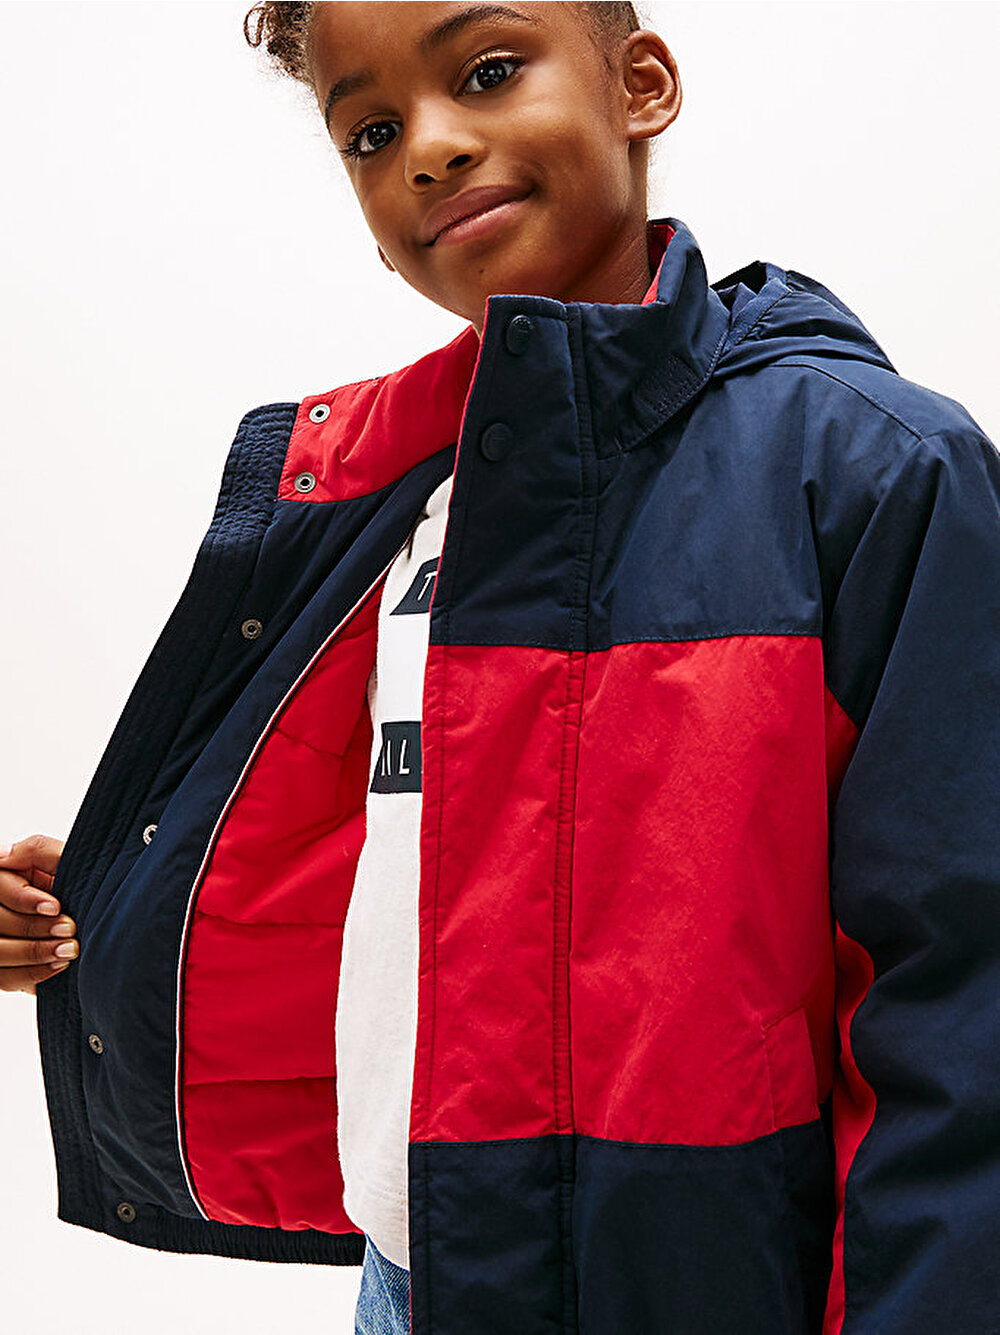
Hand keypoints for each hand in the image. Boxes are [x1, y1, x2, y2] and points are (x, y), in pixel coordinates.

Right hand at [0, 834, 74, 994]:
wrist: (104, 912)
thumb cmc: (82, 882)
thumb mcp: (65, 859)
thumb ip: (37, 850)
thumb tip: (3, 855)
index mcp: (4, 877)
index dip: (23, 898)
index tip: (54, 906)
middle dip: (34, 928)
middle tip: (69, 929)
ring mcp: (0, 939)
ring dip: (34, 953)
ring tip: (69, 949)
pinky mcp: (5, 966)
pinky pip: (5, 978)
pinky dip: (33, 973)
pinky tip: (59, 965)